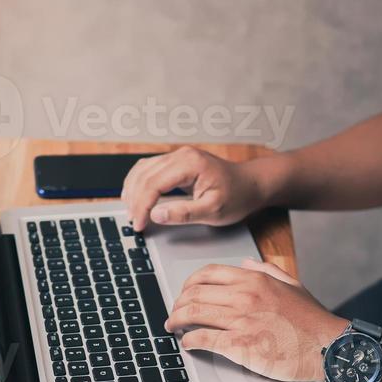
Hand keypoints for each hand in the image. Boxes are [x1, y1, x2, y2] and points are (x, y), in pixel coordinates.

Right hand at [121, 146, 264, 231]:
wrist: (250, 184)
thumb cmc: (237, 196)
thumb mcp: (213, 211)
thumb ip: (183, 213)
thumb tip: (156, 214)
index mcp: (190, 164)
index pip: (153, 184)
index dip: (142, 206)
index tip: (139, 225)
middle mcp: (181, 156)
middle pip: (144, 176)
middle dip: (135, 201)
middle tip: (134, 223)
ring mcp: (178, 157)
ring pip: (142, 170)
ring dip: (133, 191)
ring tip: (131, 212)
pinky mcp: (176, 162)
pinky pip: (149, 169)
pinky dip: (139, 184)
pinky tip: (135, 196)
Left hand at [164, 258, 348, 381]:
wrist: (327, 347)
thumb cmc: (311, 321)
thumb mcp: (291, 285)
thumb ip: (267, 271)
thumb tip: (245, 264)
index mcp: (253, 280)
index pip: (207, 274)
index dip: (189, 284)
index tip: (184, 293)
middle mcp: (244, 296)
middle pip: (194, 294)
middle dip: (177, 304)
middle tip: (174, 314)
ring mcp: (240, 320)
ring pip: (192, 314)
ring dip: (176, 321)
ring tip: (173, 328)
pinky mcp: (239, 345)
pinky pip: (202, 339)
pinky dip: (189, 341)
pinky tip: (187, 344)